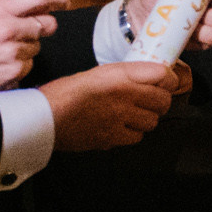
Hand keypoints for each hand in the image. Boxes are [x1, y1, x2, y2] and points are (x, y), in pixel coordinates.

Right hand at [0, 0, 64, 101]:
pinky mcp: (14, 70)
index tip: (64, 1)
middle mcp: (7, 29)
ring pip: (37, 46)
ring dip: (25, 48)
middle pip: (46, 23)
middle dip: (40, 27)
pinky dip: (18, 65)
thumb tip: (37, 6)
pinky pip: (29, 64)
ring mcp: (12, 51)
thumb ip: (8, 9)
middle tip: (22, 33)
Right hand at [40, 61, 178, 150]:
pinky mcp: (112, 137)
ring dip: (145, 119)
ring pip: (151, 122)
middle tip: (149, 101)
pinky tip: (119, 128)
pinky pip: (135, 137)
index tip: (166, 81)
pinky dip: (131, 134)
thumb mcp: (96, 73)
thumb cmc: (63, 93)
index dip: (168, 79)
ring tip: (130, 115)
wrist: (43, 117)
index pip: (163, 75)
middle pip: (163, 101)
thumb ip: (124, 75)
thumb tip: (146, 79)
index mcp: (120, 76)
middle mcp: (124, 96)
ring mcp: (120, 119)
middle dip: (159, 101)